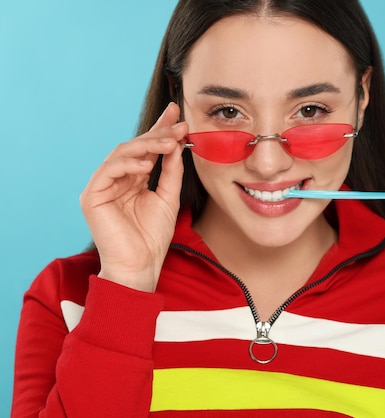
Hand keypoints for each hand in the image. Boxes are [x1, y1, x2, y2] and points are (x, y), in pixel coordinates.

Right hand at [79, 103, 187, 291]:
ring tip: (169, 143)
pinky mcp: (92, 195)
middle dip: (158, 133)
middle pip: (135, 147)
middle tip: (178, 125)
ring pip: (122, 154)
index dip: (160, 129)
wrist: (140, 265)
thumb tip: (176, 144)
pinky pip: (109, 170)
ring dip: (147, 145)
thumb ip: (171, 171)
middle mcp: (116, 179)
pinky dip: (129, 164)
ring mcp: (103, 186)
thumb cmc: (153, 236)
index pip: (146, 149)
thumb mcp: (168, 197)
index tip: (177, 113)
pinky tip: (147, 164)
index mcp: (133, 179)